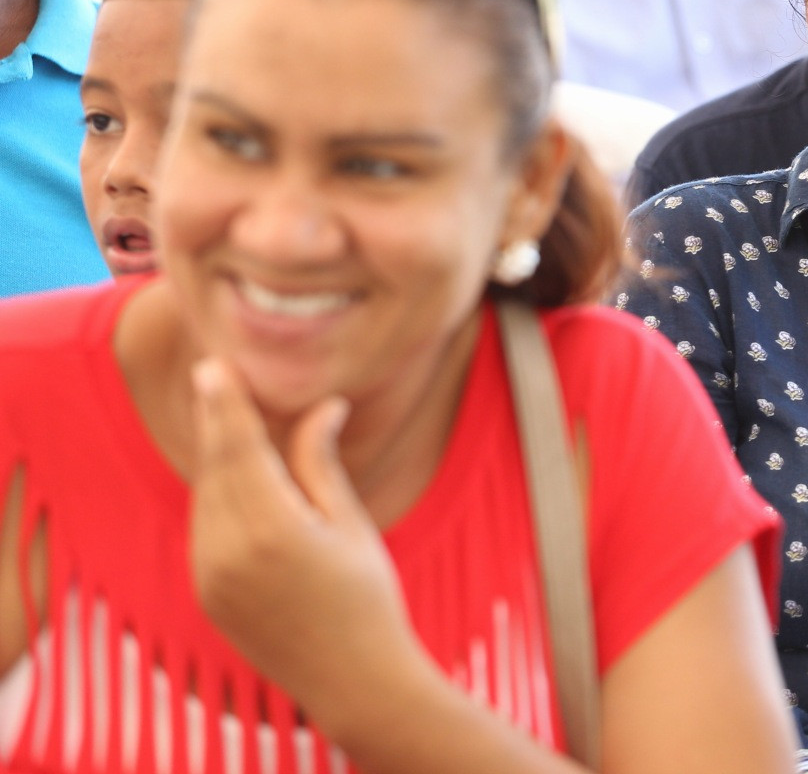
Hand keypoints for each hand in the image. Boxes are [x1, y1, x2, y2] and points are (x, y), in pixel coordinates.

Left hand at [189, 359, 426, 732]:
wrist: (350, 678)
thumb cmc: (367, 596)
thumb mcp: (352, 523)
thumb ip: (322, 463)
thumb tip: (323, 407)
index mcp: (274, 529)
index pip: (239, 449)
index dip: (226, 404)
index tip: (213, 365)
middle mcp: (229, 551)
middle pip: (216, 466)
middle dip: (217, 420)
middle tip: (216, 373)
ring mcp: (210, 575)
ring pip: (206, 494)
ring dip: (219, 456)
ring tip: (232, 417)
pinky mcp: (204, 590)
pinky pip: (204, 525)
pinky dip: (218, 493)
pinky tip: (237, 474)